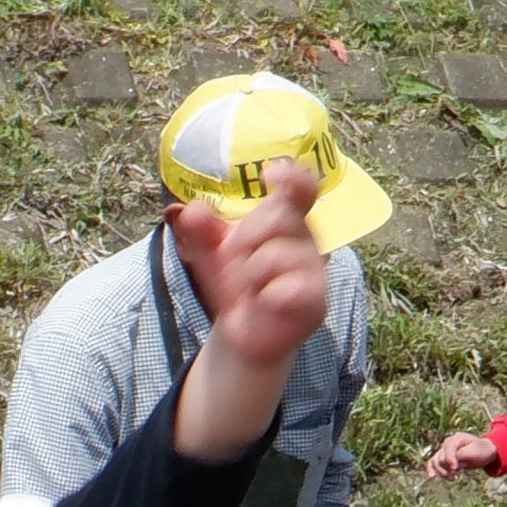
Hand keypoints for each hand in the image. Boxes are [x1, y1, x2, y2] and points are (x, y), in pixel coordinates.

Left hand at [168, 157, 328, 377]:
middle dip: (246, 237)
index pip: (301, 189)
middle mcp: (305, 240)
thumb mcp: (211, 252)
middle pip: (279, 216)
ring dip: (249, 274)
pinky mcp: (315, 302)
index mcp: (286, 219)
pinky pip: (294, 288)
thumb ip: (200, 231)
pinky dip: (271, 294)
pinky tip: (265, 300)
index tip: (270, 174)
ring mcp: (313, 271)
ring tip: (250, 290)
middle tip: (238, 260)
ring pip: (275, 255)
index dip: (293, 177)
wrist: (243, 333)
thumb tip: (191, 212)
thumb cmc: (236, 283)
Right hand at [427, 433, 498, 480]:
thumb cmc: (481, 451)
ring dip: (442, 472)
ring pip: (435, 462)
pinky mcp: (443, 457)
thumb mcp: (475, 452)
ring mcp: (444, 450)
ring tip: (453, 477)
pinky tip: (431, 476)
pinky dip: (431, 469)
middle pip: (440, 458)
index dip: (450, 459)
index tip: (455, 469)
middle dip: (449, 468)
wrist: (484, 452)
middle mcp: (448, 442)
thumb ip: (461, 455)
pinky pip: (433, 463)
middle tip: (462, 468)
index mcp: (456, 438)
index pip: (448, 448)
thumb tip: (450, 463)